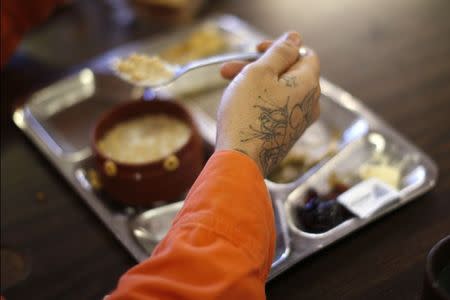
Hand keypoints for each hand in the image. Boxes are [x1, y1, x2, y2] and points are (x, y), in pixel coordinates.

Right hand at [216, 31, 320, 174]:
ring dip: (255, 83)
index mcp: (309, 83)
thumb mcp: (260, 72)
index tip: (255, 50)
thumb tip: (295, 38)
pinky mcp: (287, 134)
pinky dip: (261, 101)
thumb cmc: (248, 114)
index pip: (304, 54)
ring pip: (280, 91)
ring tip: (227, 85)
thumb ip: (280, 52)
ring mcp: (299, 121)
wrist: (241, 160)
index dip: (280, 48)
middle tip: (229, 69)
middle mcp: (310, 103)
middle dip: (258, 67)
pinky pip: (278, 109)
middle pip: (288, 73)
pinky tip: (239, 104)